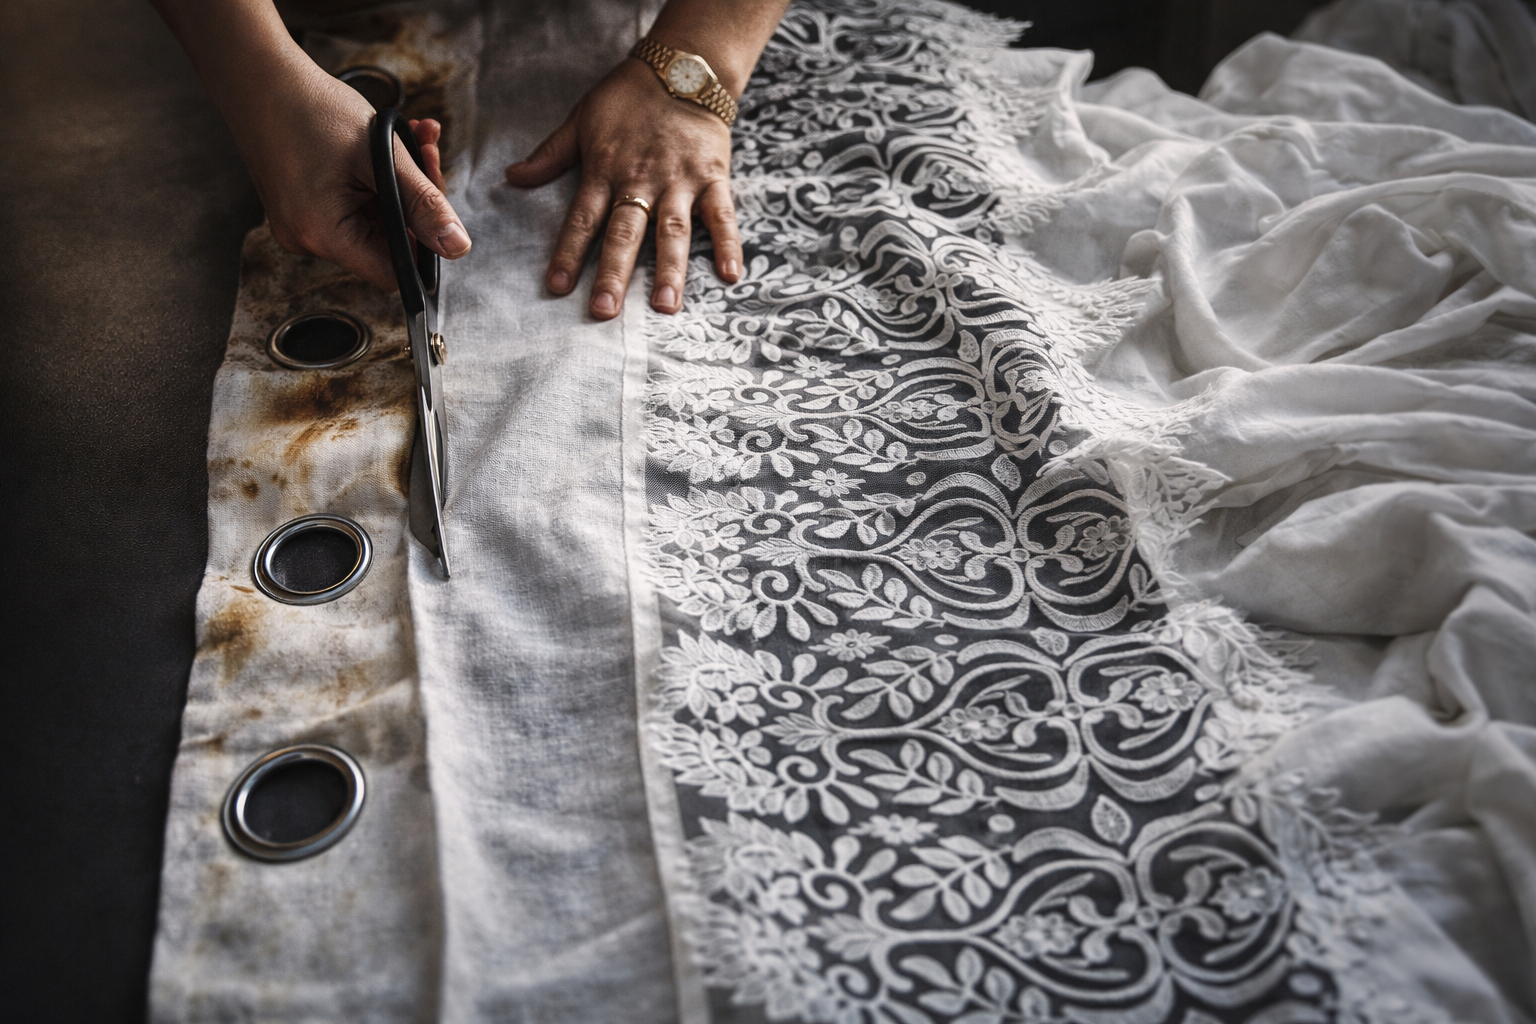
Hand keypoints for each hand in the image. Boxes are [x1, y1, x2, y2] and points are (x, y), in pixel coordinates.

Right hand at [235, 66, 470, 290]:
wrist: (257, 75)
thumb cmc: (309, 107)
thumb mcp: (380, 156)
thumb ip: (423, 203)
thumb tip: (457, 247)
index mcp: (323, 235)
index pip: (391, 272)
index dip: (424, 247)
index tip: (438, 208)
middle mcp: (307, 239)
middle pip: (386, 243)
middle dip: (415, 199)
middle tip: (428, 152)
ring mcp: (303, 224)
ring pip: (374, 219)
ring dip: (400, 183)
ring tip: (411, 137)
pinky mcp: (303, 207)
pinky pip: (354, 204)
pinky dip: (376, 179)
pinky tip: (388, 145)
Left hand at [504, 56, 741, 319]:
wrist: (681, 68)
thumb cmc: (628, 96)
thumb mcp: (581, 118)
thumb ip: (550, 155)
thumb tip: (512, 177)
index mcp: (605, 170)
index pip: (583, 218)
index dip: (568, 252)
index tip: (557, 286)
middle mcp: (641, 181)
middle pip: (625, 233)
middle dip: (614, 272)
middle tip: (604, 310)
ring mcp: (680, 182)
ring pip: (673, 231)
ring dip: (669, 269)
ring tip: (665, 305)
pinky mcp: (712, 178)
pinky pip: (722, 215)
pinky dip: (728, 244)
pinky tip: (731, 276)